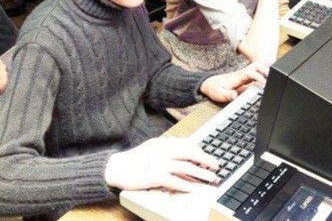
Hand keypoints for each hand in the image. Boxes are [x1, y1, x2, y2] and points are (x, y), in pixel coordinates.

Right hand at [104, 138, 218, 191]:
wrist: (116, 167)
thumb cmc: (134, 159)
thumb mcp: (152, 147)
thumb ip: (167, 149)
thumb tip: (185, 153)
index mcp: (162, 143)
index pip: (187, 144)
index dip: (200, 151)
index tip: (207, 157)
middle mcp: (163, 151)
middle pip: (190, 153)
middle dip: (205, 160)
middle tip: (215, 166)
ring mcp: (159, 163)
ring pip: (186, 167)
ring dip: (201, 174)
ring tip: (210, 178)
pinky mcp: (154, 177)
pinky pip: (174, 181)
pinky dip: (186, 185)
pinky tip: (194, 189)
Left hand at [200, 62, 268, 102]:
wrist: (209, 84)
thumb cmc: (214, 88)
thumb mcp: (218, 94)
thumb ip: (227, 95)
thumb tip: (235, 95)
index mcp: (237, 77)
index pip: (251, 72)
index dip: (259, 77)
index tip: (264, 84)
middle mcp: (242, 74)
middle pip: (257, 65)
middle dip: (266, 70)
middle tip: (273, 79)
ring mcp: (244, 75)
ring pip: (258, 67)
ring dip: (266, 71)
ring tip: (273, 80)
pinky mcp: (245, 78)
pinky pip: (256, 73)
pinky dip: (263, 75)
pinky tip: (267, 82)